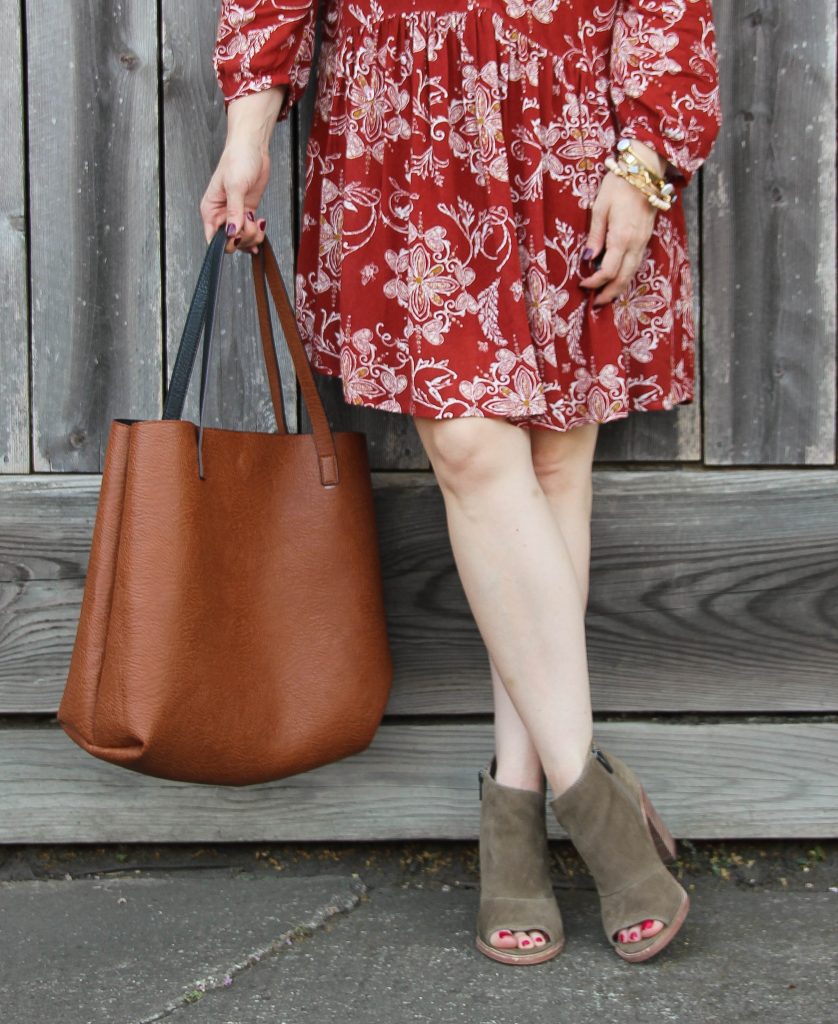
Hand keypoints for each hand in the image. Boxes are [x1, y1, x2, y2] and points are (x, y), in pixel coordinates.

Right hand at [199, 86, 286, 253]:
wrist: (252, 148)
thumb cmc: (237, 159)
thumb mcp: (235, 186)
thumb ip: (234, 211)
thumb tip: (231, 231)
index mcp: (210, 209)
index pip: (212, 238)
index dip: (226, 242)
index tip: (237, 234)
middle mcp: (220, 214)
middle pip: (229, 242)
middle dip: (242, 239)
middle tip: (250, 224)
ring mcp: (234, 214)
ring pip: (241, 239)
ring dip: (252, 237)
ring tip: (257, 223)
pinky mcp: (246, 212)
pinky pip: (249, 232)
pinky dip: (256, 234)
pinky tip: (260, 228)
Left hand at [579, 140, 662, 307]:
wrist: (645, 169)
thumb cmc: (619, 185)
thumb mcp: (600, 208)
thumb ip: (595, 236)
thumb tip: (587, 260)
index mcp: (622, 237)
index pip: (608, 271)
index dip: (594, 282)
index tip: (582, 284)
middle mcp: (635, 243)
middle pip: (623, 278)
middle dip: (609, 294)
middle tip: (595, 304)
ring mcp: (644, 241)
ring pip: (632, 272)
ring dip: (618, 287)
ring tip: (605, 296)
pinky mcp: (646, 238)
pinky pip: (636, 263)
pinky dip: (626, 274)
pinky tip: (617, 278)